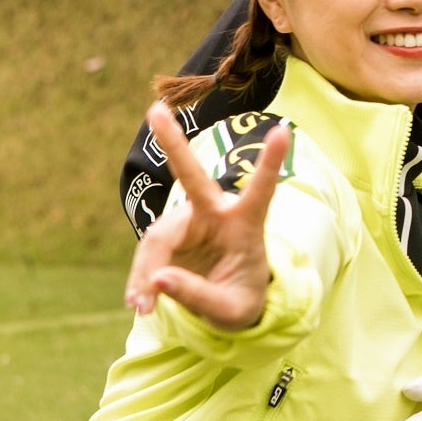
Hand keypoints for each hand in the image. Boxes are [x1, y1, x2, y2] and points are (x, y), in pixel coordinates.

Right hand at [123, 103, 287, 330]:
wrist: (227, 304)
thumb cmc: (241, 300)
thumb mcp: (231, 310)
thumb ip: (198, 296)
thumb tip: (156, 281)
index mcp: (246, 224)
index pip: (261, 191)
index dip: (269, 163)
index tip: (283, 131)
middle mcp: (215, 213)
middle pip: (191, 177)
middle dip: (173, 143)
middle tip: (155, 109)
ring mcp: (187, 222)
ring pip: (157, 239)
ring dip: (145, 273)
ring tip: (143, 308)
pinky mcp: (167, 236)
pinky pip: (147, 256)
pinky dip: (140, 280)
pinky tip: (138, 301)